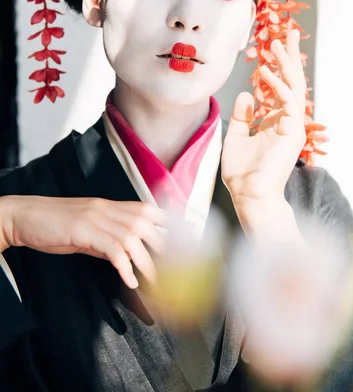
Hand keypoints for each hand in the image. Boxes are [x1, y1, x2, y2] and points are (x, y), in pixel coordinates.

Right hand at [0, 195, 166, 288]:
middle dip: (166, 244)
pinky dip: (124, 266)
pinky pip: (112, 249)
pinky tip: (130, 281)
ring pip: (133, 238)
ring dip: (148, 262)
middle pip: (147, 223)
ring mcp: (97, 218)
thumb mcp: (88, 228)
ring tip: (157, 283)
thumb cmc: (55, 223)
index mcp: (110, 205)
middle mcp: (108, 208)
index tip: (188, 233)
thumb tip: (128, 255)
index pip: (148, 209)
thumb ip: (109, 237)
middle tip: (179, 266)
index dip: (170, 221)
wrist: (26, 216)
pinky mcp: (83, 230)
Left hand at [222, 30, 306, 230]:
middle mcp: (286, 121)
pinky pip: (288, 101)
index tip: (271, 49)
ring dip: (287, 63)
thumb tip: (246, 94)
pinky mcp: (293, 131)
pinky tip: (266, 71)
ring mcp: (292, 126)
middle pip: (291, 82)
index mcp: (275, 122)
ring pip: (294, 86)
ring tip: (278, 42)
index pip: (279, 88)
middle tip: (287, 34)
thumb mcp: (237, 137)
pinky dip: (278, 85)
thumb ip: (243, 115)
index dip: (277, 67)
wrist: (249, 195)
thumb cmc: (242, 173)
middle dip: (290, 58)